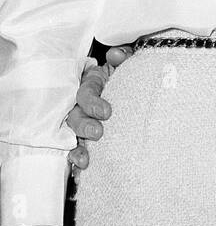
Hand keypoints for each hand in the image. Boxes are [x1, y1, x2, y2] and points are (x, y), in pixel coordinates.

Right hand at [66, 46, 131, 172]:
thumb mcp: (127, 63)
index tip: (107, 112)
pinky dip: (76, 160)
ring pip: (70, 136)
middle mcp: (80, 104)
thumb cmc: (126, 75)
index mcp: (91, 84)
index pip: (85, 93)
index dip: (93, 102)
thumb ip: (123, 57)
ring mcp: (80, 123)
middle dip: (84, 126)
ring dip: (77, 147)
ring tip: (86, 159)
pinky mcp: (83, 138)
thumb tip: (116, 54)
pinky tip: (80, 170)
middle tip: (98, 133)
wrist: (134, 88)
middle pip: (74, 116)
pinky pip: (74, 150)